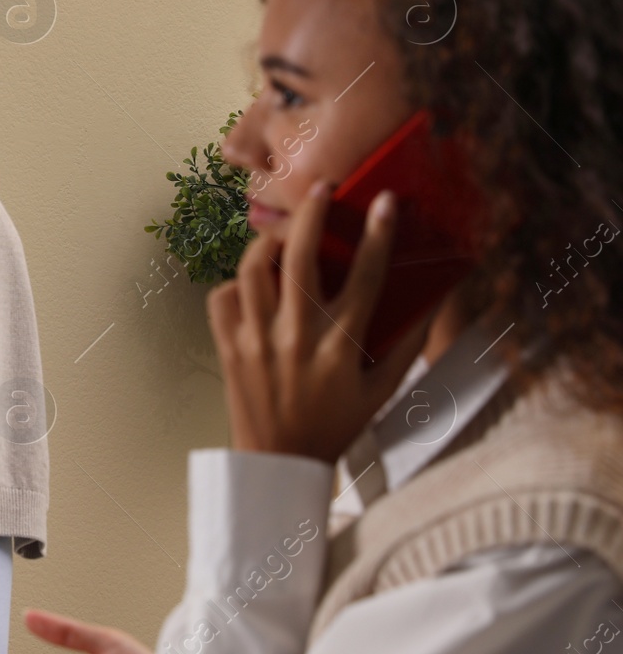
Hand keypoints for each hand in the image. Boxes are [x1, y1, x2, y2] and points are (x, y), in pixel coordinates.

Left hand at [208, 183, 430, 462]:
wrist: (279, 464)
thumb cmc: (334, 426)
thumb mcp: (380, 392)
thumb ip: (404, 345)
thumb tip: (430, 301)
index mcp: (339, 348)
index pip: (366, 278)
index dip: (379, 235)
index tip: (386, 203)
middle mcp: (296, 338)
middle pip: (302, 259)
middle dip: (313, 215)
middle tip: (323, 190)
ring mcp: (256, 341)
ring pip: (254, 269)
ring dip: (270, 241)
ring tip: (286, 231)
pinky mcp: (228, 347)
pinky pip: (223, 297)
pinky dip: (236, 283)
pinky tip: (255, 284)